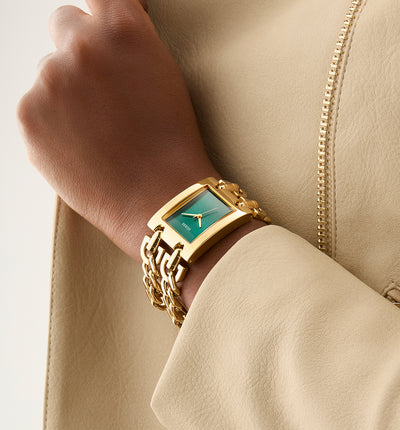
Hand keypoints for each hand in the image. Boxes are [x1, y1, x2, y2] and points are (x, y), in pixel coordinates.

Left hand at [16, 0, 218, 261]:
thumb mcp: (164, 78)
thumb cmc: (171, 146)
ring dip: (66, 93)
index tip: (104, 31)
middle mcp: (82, 46)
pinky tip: (80, 148)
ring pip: (50, 74)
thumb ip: (129, 45)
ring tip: (97, 134)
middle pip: (64, 26)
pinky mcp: (28, 117)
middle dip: (79, 50)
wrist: (159, 198)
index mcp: (123, 31)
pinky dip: (52, 124)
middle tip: (100, 92)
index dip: (101, 17)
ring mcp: (50, 81)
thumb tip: (102, 35)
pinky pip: (35, 108)